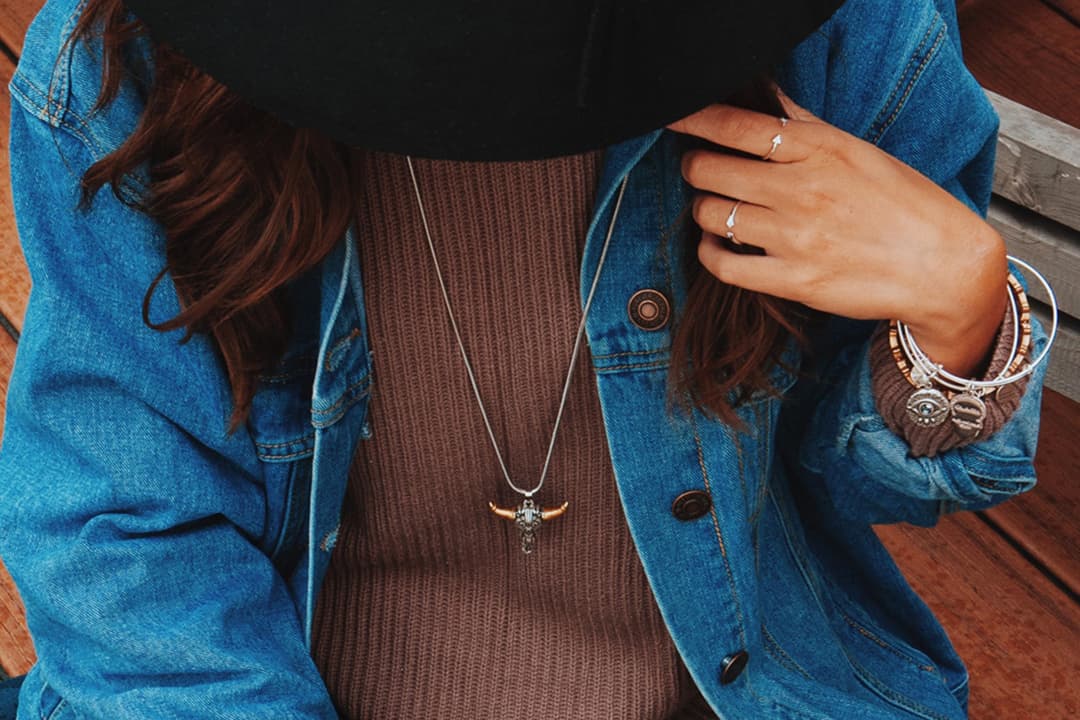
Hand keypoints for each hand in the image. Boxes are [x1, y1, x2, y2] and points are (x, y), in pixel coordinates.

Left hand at [666, 92, 1006, 376]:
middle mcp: (802, 189)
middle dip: (695, 166)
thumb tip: (770, 103)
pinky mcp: (793, 280)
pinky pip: (723, 265)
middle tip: (699, 168)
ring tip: (714, 208)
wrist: (944, 266)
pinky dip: (709, 252)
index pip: (737, 126)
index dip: (695, 120)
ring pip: (711, 214)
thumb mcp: (861, 153)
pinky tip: (716, 245)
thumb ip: (809, 130)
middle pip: (711, 169)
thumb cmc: (907, 205)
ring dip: (703, 209)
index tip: (677, 120)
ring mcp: (795, 236)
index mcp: (820, 151)